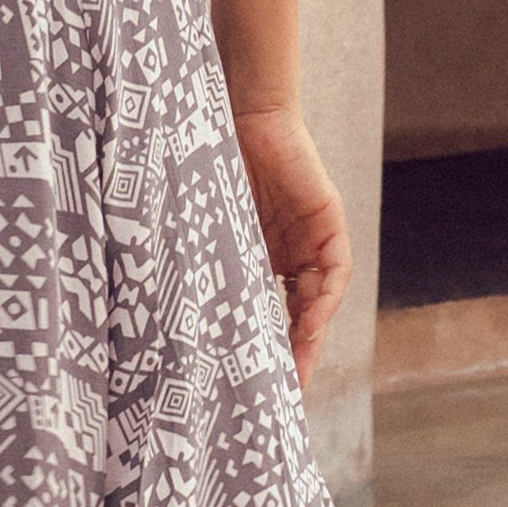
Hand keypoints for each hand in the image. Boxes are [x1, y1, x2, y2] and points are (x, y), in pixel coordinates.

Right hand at [233, 105, 351, 391]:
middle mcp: (290, 254)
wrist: (240, 114)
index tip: (257, 385)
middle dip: (293, 354)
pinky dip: (324, 296)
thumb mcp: (207, 226)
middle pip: (298, 315)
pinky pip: (333, 269)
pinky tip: (311, 318)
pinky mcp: (328, 220)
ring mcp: (311, 238)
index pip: (270, 313)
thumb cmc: (212, 163)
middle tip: (284, 392)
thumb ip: (208, 262)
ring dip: (311, 333)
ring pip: (318, 298)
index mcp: (262, 258)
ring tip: (297, 365)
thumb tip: (174, 312)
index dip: (268, 348)